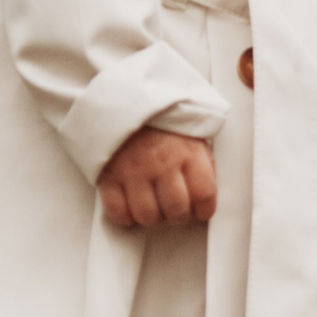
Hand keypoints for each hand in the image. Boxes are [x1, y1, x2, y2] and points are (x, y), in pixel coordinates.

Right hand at [97, 128, 217, 227]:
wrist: (124, 99)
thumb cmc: (162, 120)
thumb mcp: (192, 133)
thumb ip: (202, 161)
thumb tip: (207, 192)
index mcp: (189, 151)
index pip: (204, 194)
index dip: (205, 210)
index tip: (201, 212)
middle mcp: (163, 164)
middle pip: (176, 210)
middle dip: (179, 216)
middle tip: (176, 211)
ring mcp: (135, 171)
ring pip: (147, 215)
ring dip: (153, 218)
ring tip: (154, 208)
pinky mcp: (110, 176)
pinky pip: (118, 211)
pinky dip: (125, 217)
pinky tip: (132, 208)